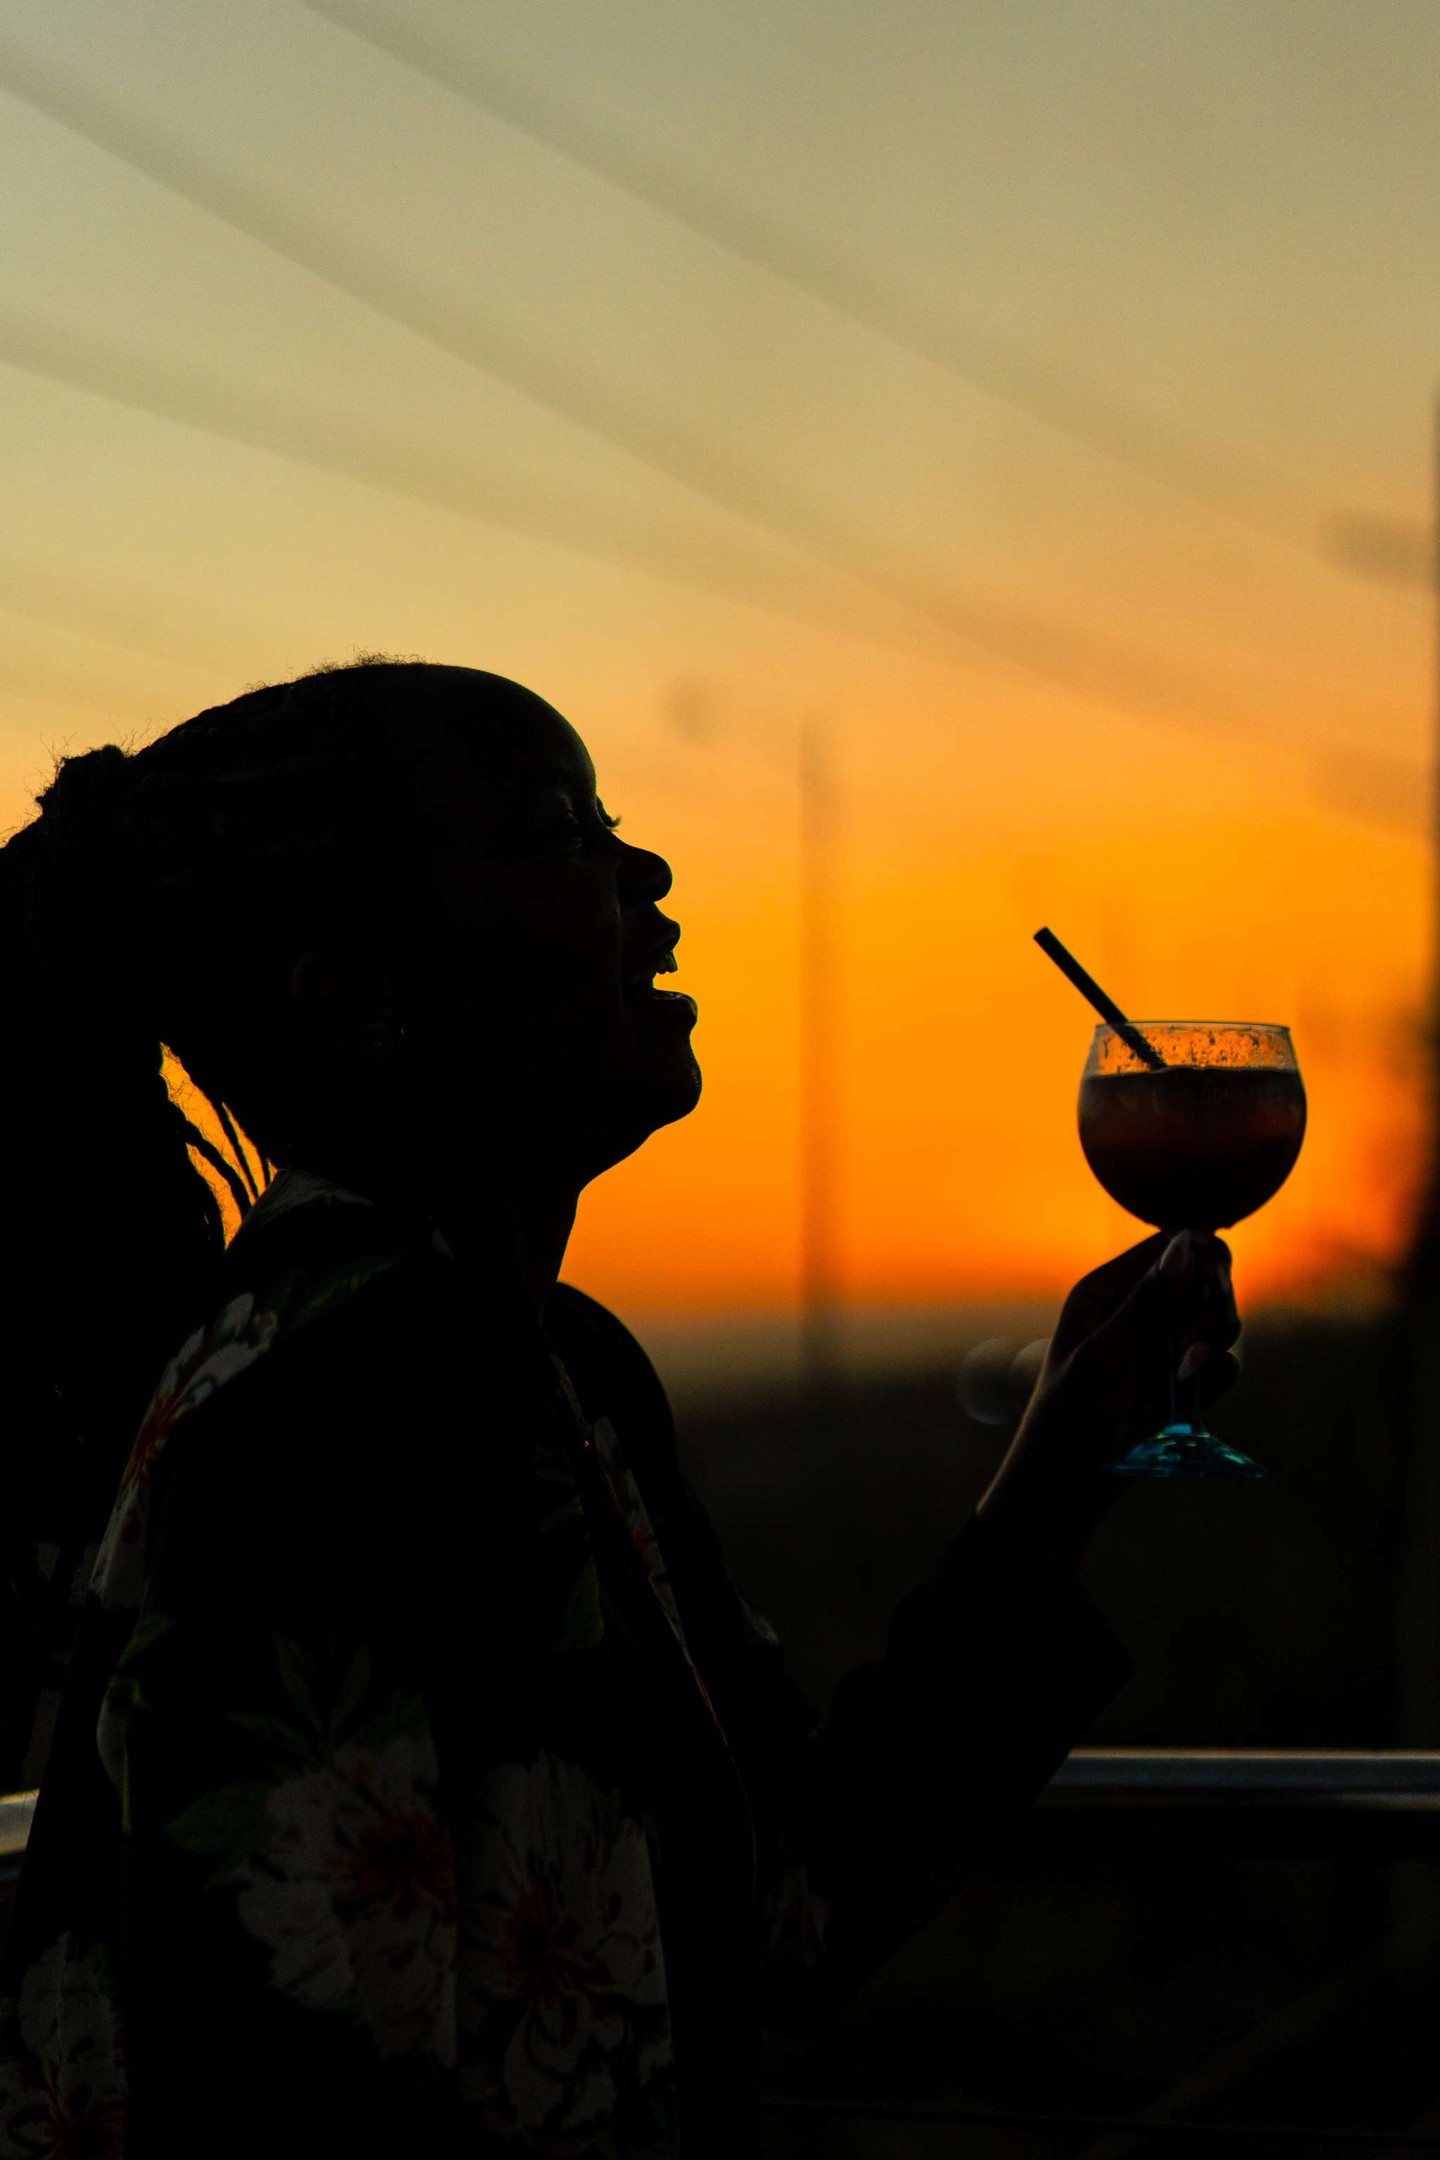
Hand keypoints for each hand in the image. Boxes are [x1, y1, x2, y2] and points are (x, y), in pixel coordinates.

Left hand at [975, 1230, 1239, 1594]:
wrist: (1070, 1486)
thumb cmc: (1070, 1418)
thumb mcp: (1104, 1357)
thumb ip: (1147, 1304)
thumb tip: (1187, 1246)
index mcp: (1108, 1290)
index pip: (1173, 1247)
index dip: (1202, 1261)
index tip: (1211, 1288)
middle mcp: (1138, 1310)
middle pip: (1207, 1280)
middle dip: (1207, 1312)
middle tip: (1186, 1354)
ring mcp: (1164, 1346)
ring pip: (1220, 1321)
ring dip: (1210, 1346)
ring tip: (1179, 1380)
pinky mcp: (1184, 1383)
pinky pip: (1223, 1364)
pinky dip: (1214, 1379)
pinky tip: (1187, 1400)